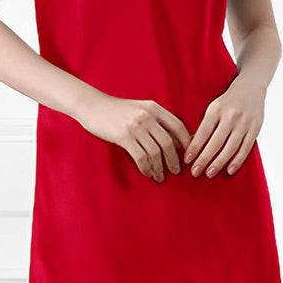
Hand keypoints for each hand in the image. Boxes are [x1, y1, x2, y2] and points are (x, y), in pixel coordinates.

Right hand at [76, 93, 191, 182]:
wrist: (92, 106)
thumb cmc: (117, 110)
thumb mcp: (140, 109)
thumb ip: (156, 120)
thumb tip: (174, 139)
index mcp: (154, 108)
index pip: (178, 125)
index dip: (186, 142)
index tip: (189, 155)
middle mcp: (147, 116)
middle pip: (168, 142)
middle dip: (174, 160)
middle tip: (177, 171)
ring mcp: (135, 126)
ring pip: (155, 153)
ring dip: (159, 168)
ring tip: (160, 176)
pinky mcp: (124, 136)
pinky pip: (141, 157)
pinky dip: (146, 168)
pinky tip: (148, 173)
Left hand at [184, 77, 265, 177]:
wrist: (251, 87)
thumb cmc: (227, 102)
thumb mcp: (213, 108)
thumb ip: (205, 126)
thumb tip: (193, 148)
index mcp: (216, 109)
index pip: (203, 132)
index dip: (194, 147)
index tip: (187, 160)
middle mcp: (230, 116)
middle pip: (216, 142)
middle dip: (204, 158)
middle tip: (195, 172)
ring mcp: (244, 122)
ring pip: (231, 147)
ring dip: (219, 162)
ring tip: (209, 173)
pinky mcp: (255, 128)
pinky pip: (246, 147)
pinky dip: (237, 160)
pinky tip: (229, 170)